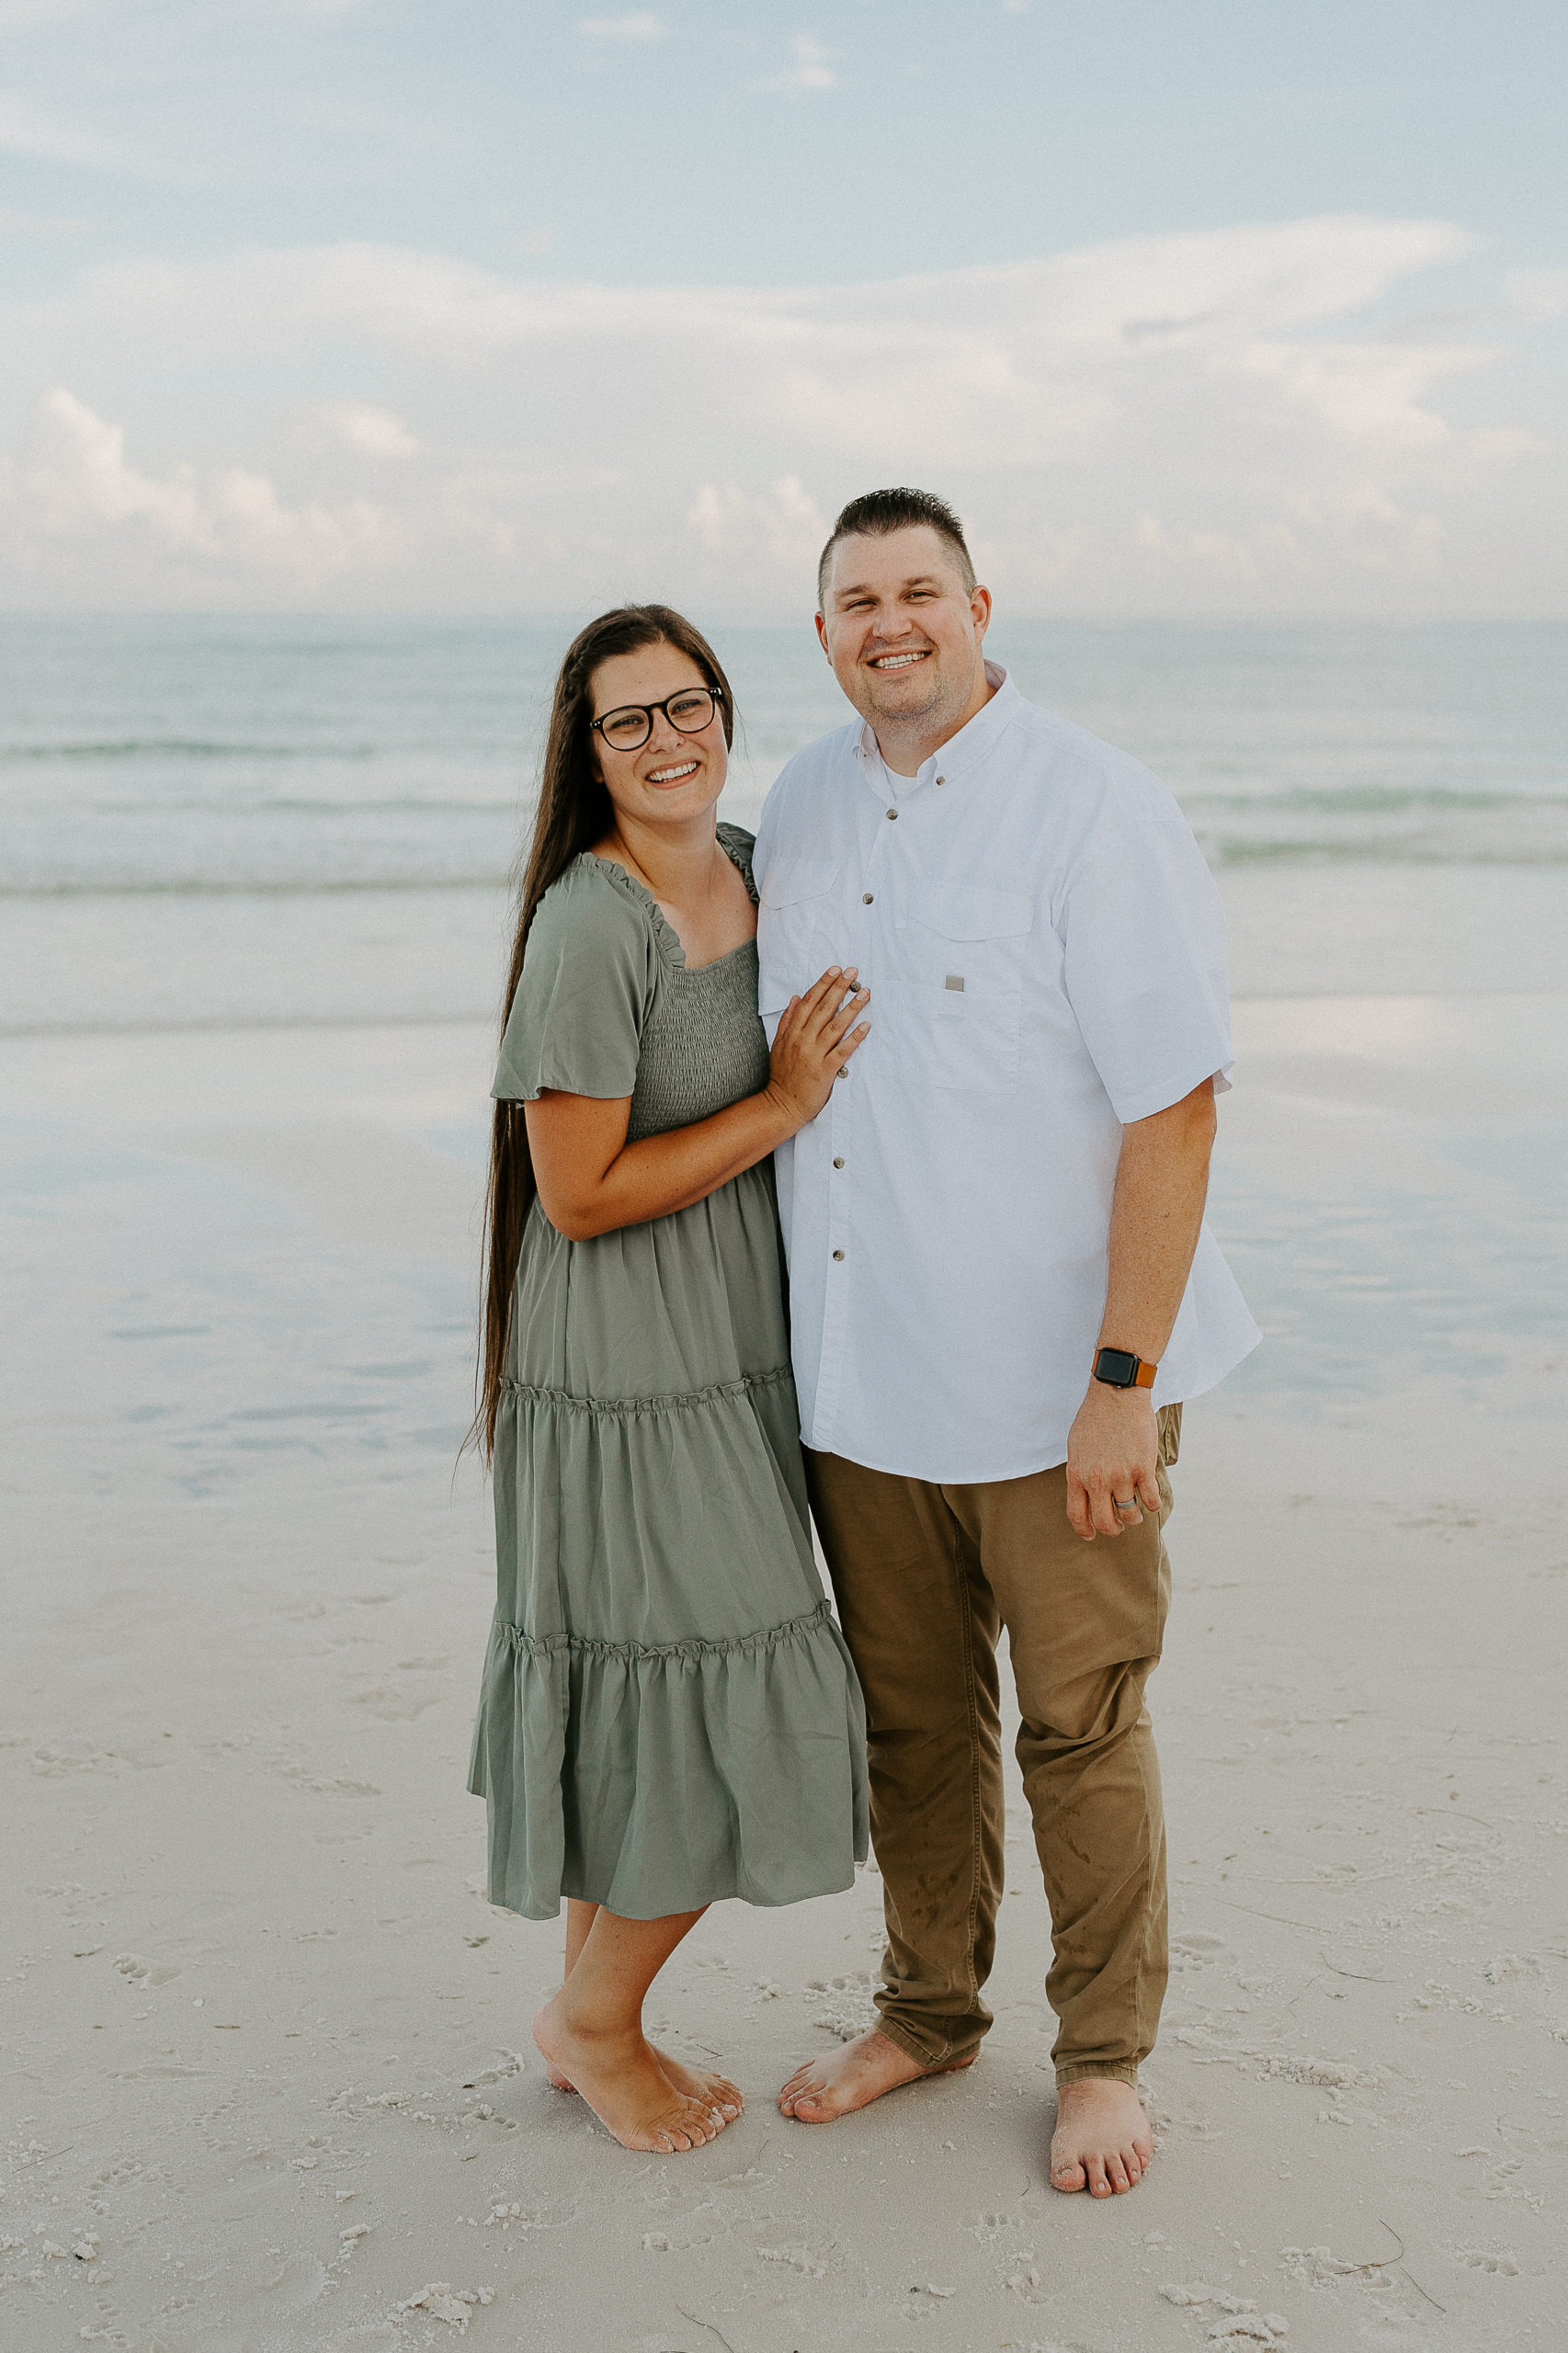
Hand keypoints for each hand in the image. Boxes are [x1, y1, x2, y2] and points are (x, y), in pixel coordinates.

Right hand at [766, 966, 869, 1131]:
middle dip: (838, 988)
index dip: (822, 984)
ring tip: (864, 993)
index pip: (808, 1002)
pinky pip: (842, 1051)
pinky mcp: (825, 1071)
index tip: (835, 970)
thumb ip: (786, 1021)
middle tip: (853, 972)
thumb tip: (794, 998)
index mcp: (792, 1033)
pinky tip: (865, 1026)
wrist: (781, 1105)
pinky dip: (854, 1038)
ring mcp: (814, 1055)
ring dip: (851, 1008)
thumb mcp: (777, 1045)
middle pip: (823, 1009)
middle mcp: (802, 1041)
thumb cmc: (782, 1076)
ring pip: (834, 1026)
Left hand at [1065, 1382, 1160, 1540]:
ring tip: (1135, 1514)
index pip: (1077, 1514)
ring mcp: (1121, 1475)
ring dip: (1133, 1519)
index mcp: (1077, 1474)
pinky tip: (1151, 1499)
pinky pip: (1151, 1500)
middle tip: (1118, 1527)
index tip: (1091, 1535)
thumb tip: (1081, 1493)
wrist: (1116, 1395)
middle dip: (1112, 1530)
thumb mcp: (1076, 1447)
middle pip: (1104, 1521)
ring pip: (1129, 1514)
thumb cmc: (1094, 1418)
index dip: (1084, 1530)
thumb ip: (1078, 1472)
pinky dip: (1152, 1505)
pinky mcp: (1143, 1468)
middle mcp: (1097, 1479)